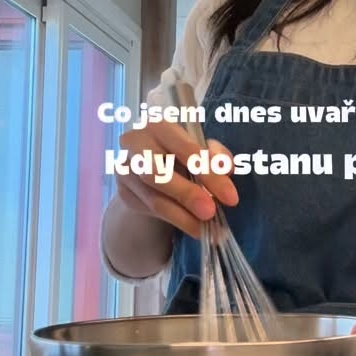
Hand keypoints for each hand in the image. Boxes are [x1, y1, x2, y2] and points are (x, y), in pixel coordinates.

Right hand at [114, 121, 238, 238]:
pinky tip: (194, 229)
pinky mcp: (124, 192)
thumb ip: (216, 155)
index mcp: (159, 126)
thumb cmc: (183, 154)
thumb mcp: (203, 150)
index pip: (184, 148)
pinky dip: (175, 221)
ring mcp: (125, 169)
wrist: (155, 168)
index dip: (209, 173)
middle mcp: (135, 143)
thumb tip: (226, 167)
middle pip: (158, 172)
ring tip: (205, 229)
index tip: (230, 197)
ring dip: (182, 216)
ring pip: (153, 197)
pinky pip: (150, 210)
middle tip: (211, 213)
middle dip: (187, 195)